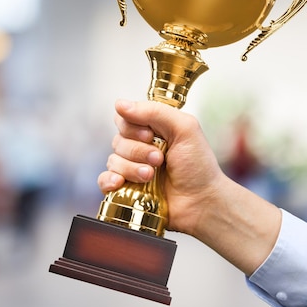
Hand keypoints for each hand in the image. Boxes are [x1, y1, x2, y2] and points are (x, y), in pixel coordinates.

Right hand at [97, 99, 280, 274]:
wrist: (202, 202)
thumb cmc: (198, 166)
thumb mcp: (185, 129)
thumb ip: (154, 112)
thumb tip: (120, 104)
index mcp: (152, 129)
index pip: (124, 119)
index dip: (132, 127)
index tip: (149, 135)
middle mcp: (139, 147)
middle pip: (118, 140)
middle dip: (138, 151)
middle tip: (159, 159)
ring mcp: (131, 168)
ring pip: (113, 160)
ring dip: (132, 168)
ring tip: (151, 176)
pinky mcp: (125, 189)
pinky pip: (104, 180)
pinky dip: (109, 180)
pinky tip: (120, 183)